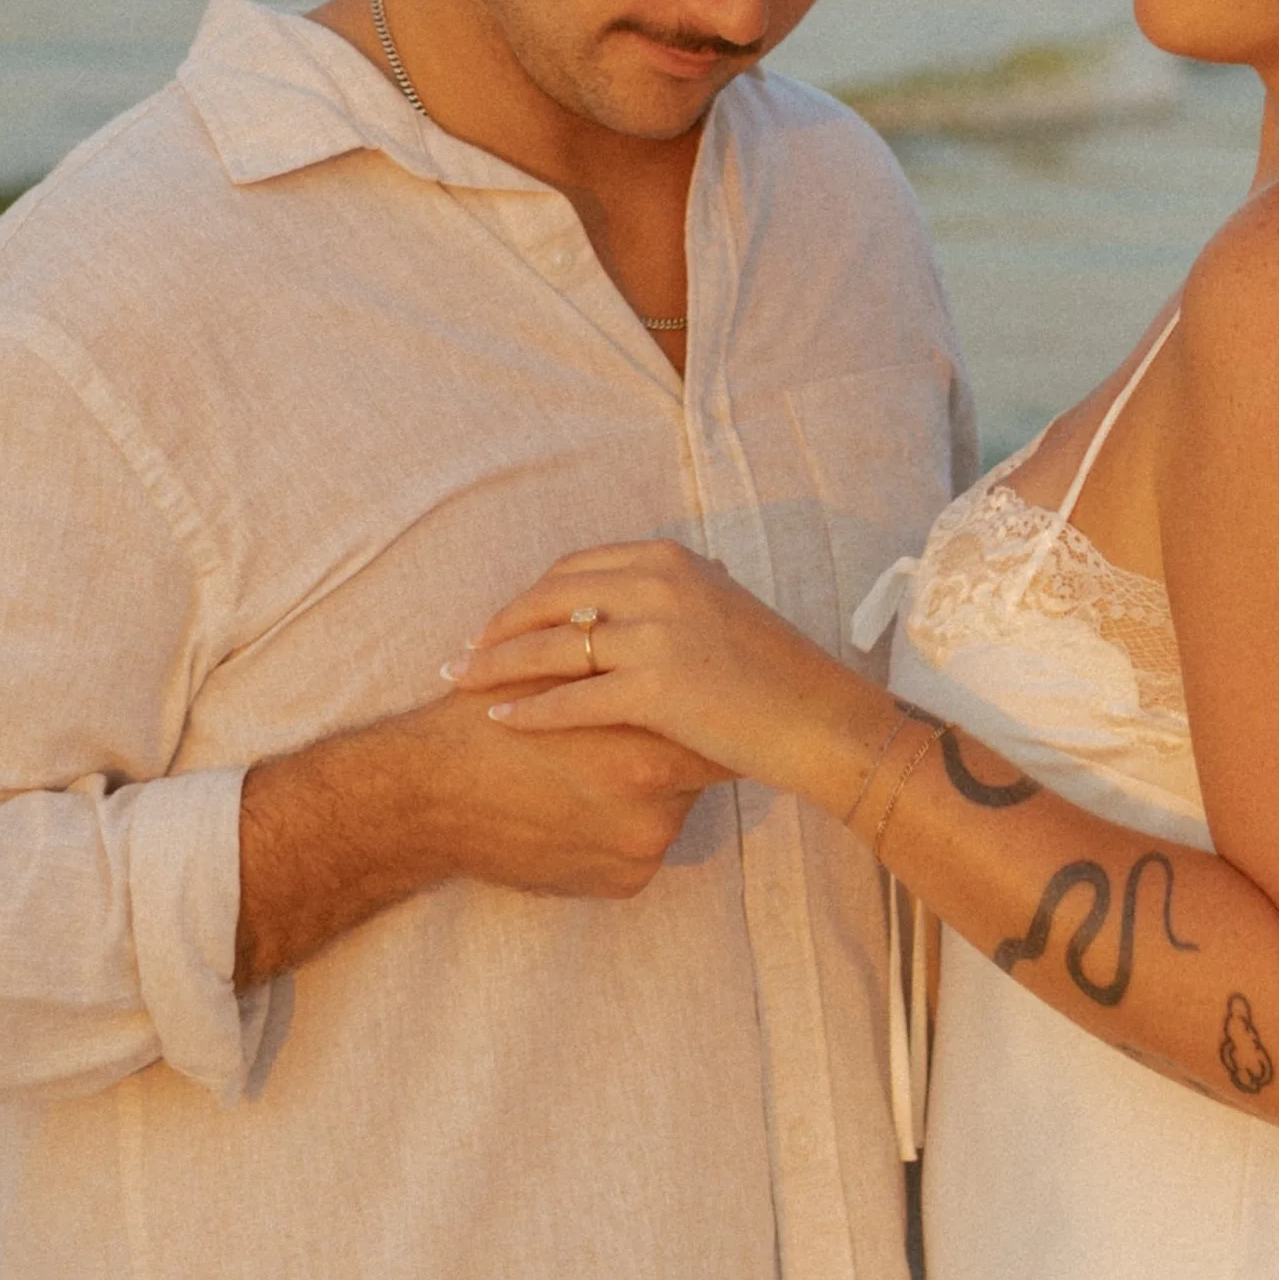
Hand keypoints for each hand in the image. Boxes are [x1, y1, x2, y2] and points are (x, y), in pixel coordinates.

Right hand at [234, 679, 732, 984]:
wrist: (428, 798)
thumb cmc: (491, 718)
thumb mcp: (560, 670)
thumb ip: (622, 652)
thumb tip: (672, 616)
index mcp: (642, 744)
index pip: (711, 720)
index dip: (705, 698)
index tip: (700, 686)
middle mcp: (655, 803)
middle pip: (704, 760)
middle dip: (683, 735)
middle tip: (658, 718)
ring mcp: (644, 848)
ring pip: (677, 800)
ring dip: (656, 779)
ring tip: (605, 761)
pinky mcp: (627, 880)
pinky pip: (648, 840)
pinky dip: (629, 819)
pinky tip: (590, 802)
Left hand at [450, 540, 886, 807]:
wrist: (819, 717)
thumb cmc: (776, 674)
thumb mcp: (722, 608)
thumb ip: (674, 596)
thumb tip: (630, 600)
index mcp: (670, 560)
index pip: (574, 569)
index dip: (528, 597)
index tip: (497, 623)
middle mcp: (658, 583)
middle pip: (551, 600)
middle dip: (499, 627)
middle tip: (460, 653)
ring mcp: (657, 634)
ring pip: (553, 647)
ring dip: (497, 665)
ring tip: (459, 683)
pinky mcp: (656, 688)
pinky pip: (574, 698)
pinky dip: (530, 709)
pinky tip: (501, 720)